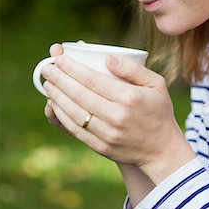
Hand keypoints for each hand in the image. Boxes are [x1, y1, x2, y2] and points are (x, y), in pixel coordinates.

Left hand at [42, 50, 194, 183]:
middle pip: (79, 94)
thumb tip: (107, 59)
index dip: (72, 68)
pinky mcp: (101, 147)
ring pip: (74, 112)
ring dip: (56, 97)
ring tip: (48, 84)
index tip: (60, 58)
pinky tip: (54, 104)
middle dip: (59, 79)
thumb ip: (133, 69)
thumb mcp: (156, 84)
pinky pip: (76, 130)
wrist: (162, 149)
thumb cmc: (158, 112)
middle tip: (47, 68)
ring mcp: (108, 134)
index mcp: (129, 98)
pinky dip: (62, 116)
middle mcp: (117, 116)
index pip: (92, 79)